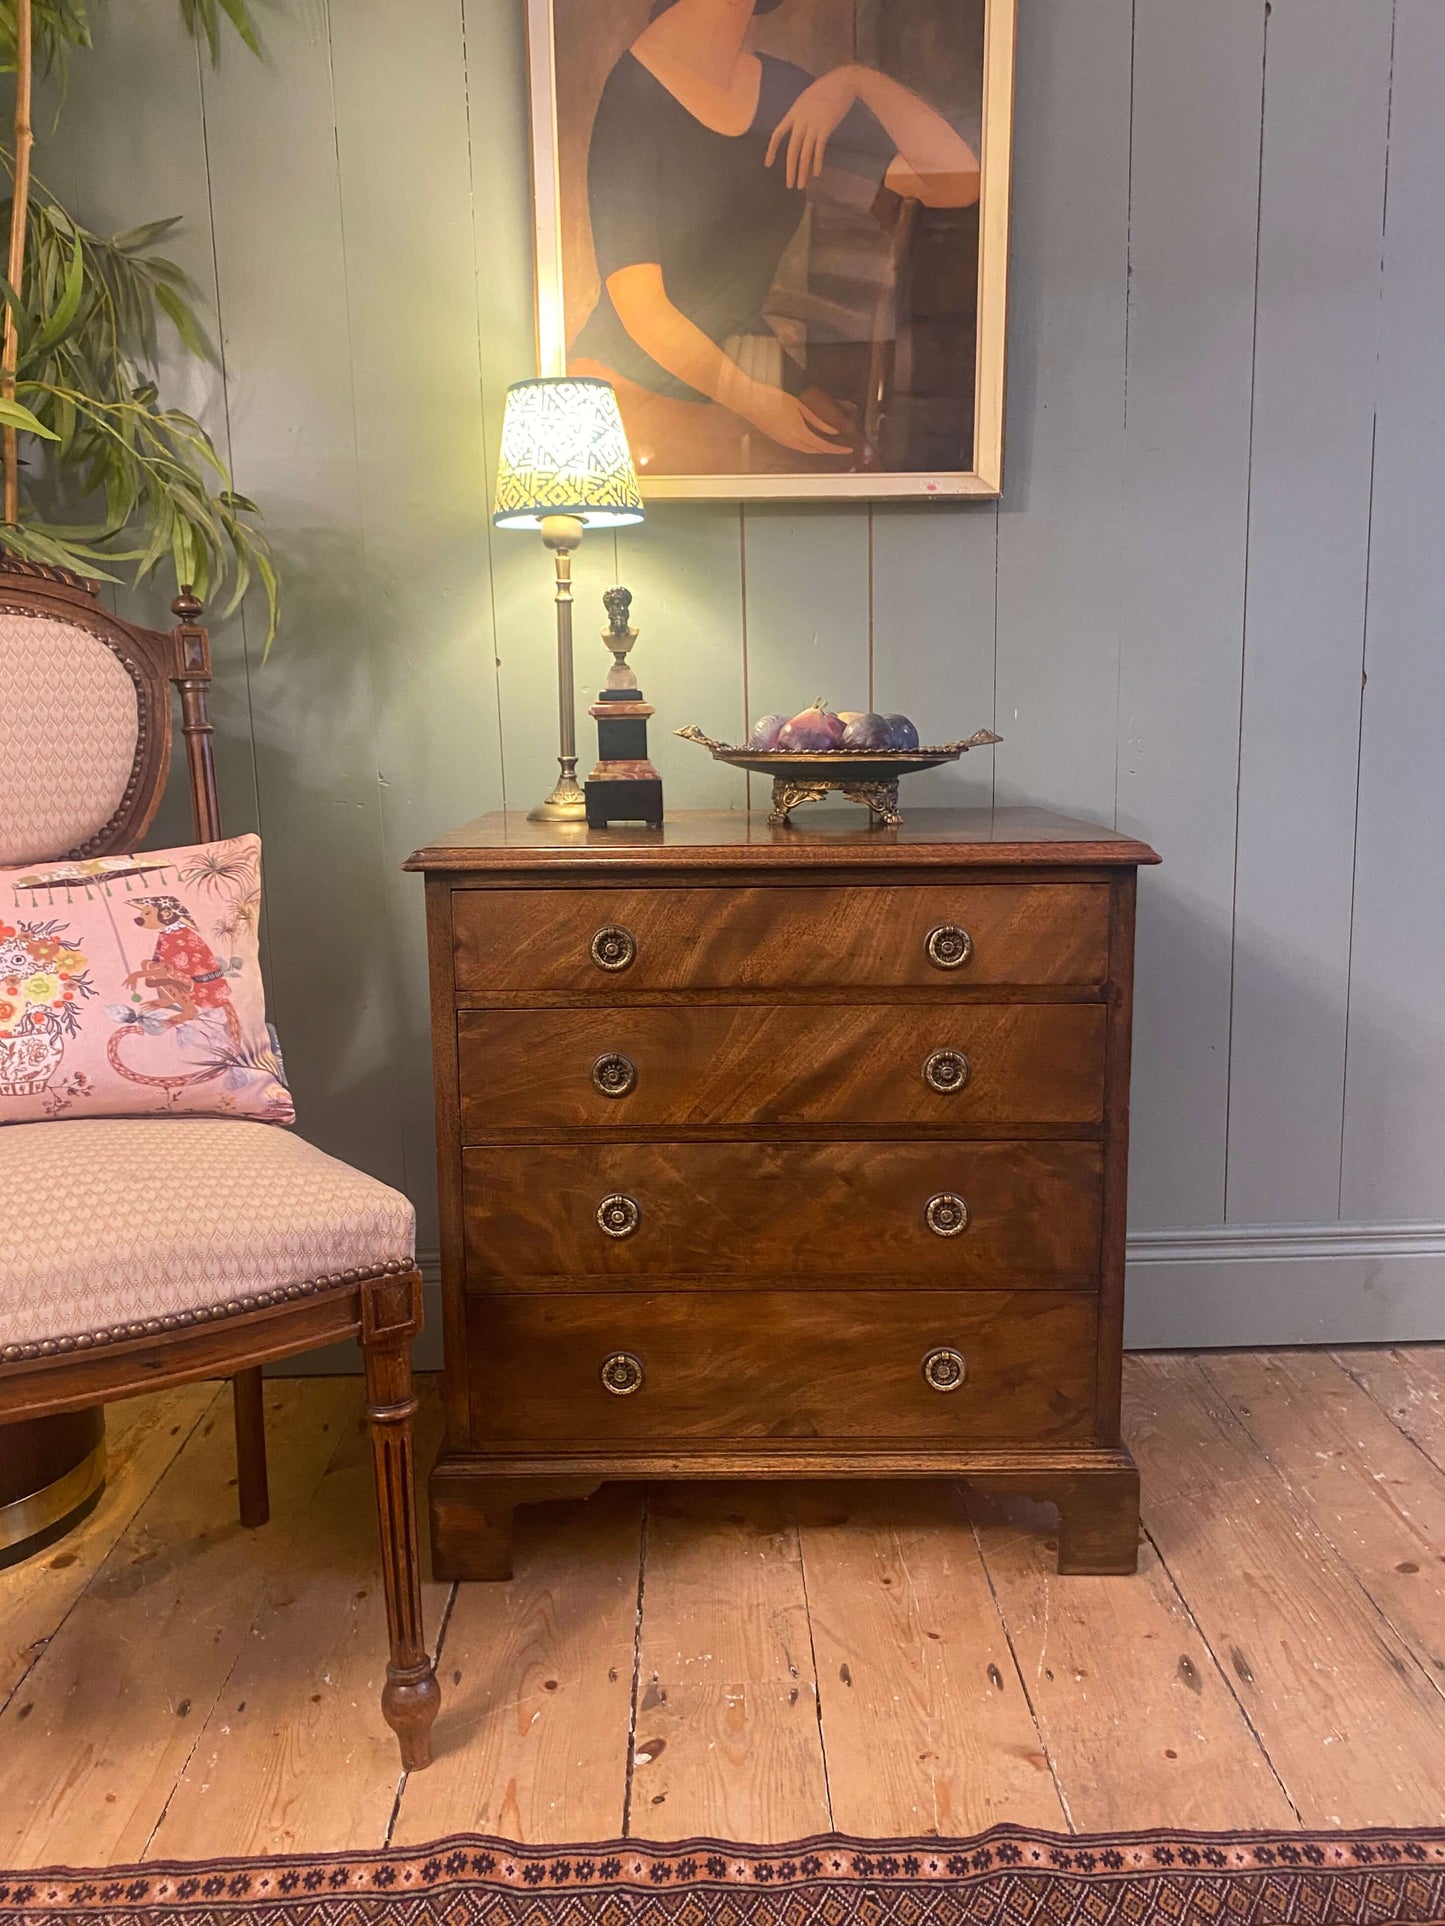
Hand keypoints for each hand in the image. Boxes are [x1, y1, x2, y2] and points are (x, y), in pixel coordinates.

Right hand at [737, 381, 846, 454]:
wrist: (749, 401)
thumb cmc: (771, 398)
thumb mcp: (799, 406)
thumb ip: (817, 420)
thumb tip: (832, 430)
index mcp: (799, 432)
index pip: (824, 445)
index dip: (838, 448)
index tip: (848, 449)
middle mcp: (792, 441)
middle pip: (816, 451)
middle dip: (830, 451)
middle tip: (841, 448)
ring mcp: (784, 442)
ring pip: (806, 450)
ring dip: (819, 449)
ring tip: (830, 445)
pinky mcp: (778, 439)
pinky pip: (797, 447)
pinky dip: (808, 446)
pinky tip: (811, 441)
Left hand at [765, 66, 861, 187]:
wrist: (844, 81)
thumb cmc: (828, 88)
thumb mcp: (808, 99)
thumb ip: (802, 113)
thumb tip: (800, 127)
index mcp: (793, 112)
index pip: (777, 134)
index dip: (771, 150)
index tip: (767, 164)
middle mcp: (800, 120)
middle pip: (791, 150)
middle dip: (790, 170)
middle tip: (789, 185)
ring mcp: (812, 125)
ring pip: (804, 154)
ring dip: (802, 172)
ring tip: (801, 185)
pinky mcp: (825, 128)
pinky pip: (819, 150)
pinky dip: (817, 163)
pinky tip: (816, 174)